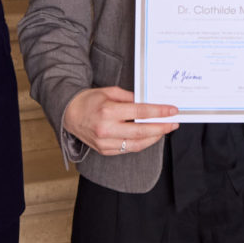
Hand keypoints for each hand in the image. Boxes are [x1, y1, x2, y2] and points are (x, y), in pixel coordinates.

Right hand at [62, 86, 177, 154]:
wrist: (69, 114)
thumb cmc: (90, 100)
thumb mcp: (109, 91)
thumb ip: (130, 97)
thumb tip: (149, 102)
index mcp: (108, 111)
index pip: (140, 112)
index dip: (159, 112)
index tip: (172, 111)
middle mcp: (106, 129)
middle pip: (141, 131)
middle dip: (161, 128)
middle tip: (173, 123)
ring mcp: (105, 142)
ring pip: (136, 144)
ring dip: (153, 138)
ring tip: (164, 130)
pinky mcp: (104, 151)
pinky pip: (127, 149)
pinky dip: (141, 143)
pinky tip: (149, 137)